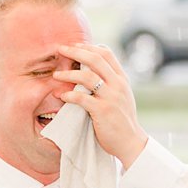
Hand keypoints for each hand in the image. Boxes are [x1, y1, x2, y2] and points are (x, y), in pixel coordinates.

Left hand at [54, 42, 148, 167]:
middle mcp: (118, 84)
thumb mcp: (121, 95)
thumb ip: (110, 82)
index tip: (74, 45)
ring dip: (68, 74)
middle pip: (95, 59)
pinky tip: (61, 96)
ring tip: (56, 75)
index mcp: (122, 79)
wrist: (130, 141)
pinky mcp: (103, 111)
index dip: (88, 46)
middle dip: (75, 51)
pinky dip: (69, 95)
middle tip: (60, 49)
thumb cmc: (122, 119)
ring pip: (87, 76)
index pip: (106, 53)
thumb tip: (91, 70)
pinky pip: (82, 98)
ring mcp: (111, 97)